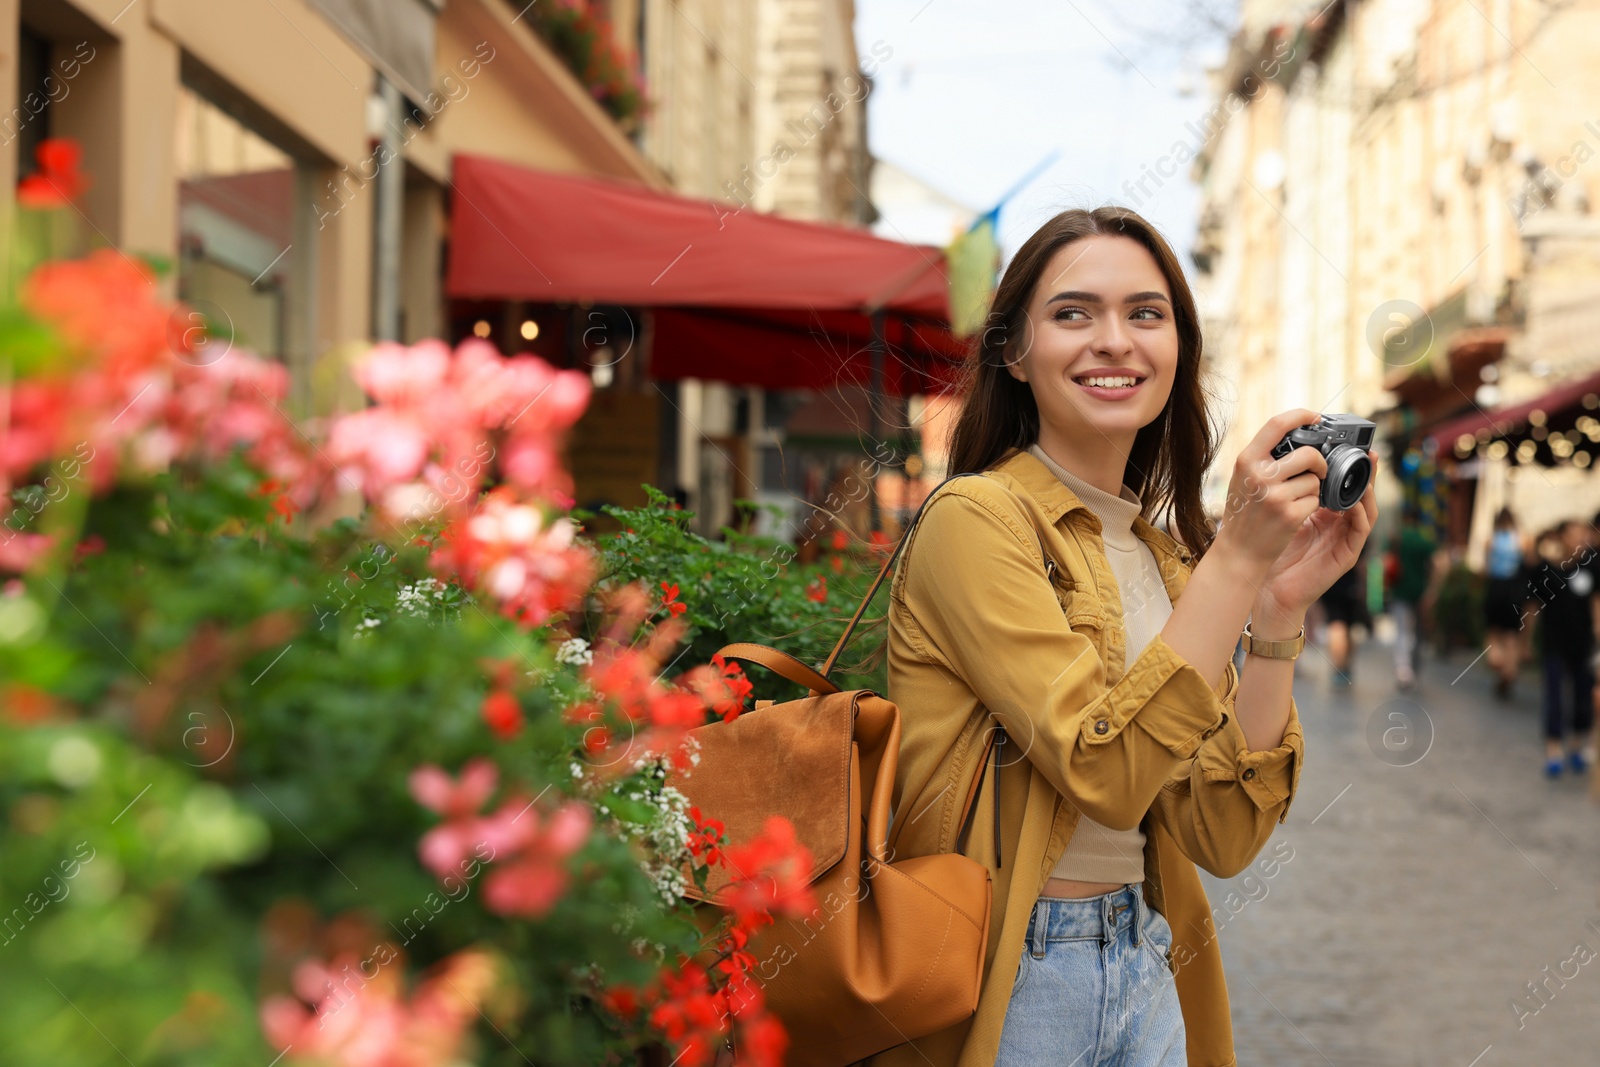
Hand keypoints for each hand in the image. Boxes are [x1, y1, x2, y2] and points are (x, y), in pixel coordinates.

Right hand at [1212, 409, 1332, 575]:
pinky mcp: (1290, 514)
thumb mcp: (1243, 477)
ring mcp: (1275, 495)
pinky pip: (1316, 499)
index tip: (1315, 417)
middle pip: (1308, 453)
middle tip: (1318, 470)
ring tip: (1295, 499)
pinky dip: (1311, 506)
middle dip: (1319, 462)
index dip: (1301, 415)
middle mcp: (1260, 475)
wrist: (1239, 551)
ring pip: (1315, 479)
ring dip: (1313, 488)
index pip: (1277, 424)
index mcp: (1247, 460)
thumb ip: (1264, 456)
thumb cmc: (1244, 511)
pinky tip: (1295, 513)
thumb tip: (1300, 433)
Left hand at [1255, 450, 1378, 620]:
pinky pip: (1361, 529)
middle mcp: (1338, 524)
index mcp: (1323, 513)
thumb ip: (1287, 492)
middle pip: (1359, 494)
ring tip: (1365, 472)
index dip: (1347, 466)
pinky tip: (1353, 501)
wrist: (1268, 587)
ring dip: (1368, 490)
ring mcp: (1344, 539)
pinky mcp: (1347, 554)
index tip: (1344, 445)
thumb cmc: (1270, 550)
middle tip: (1366, 452)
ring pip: (1367, 509)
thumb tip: (1282, 460)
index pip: (1341, 485)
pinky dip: (1360, 513)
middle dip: (1365, 472)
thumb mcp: (1280, 514)